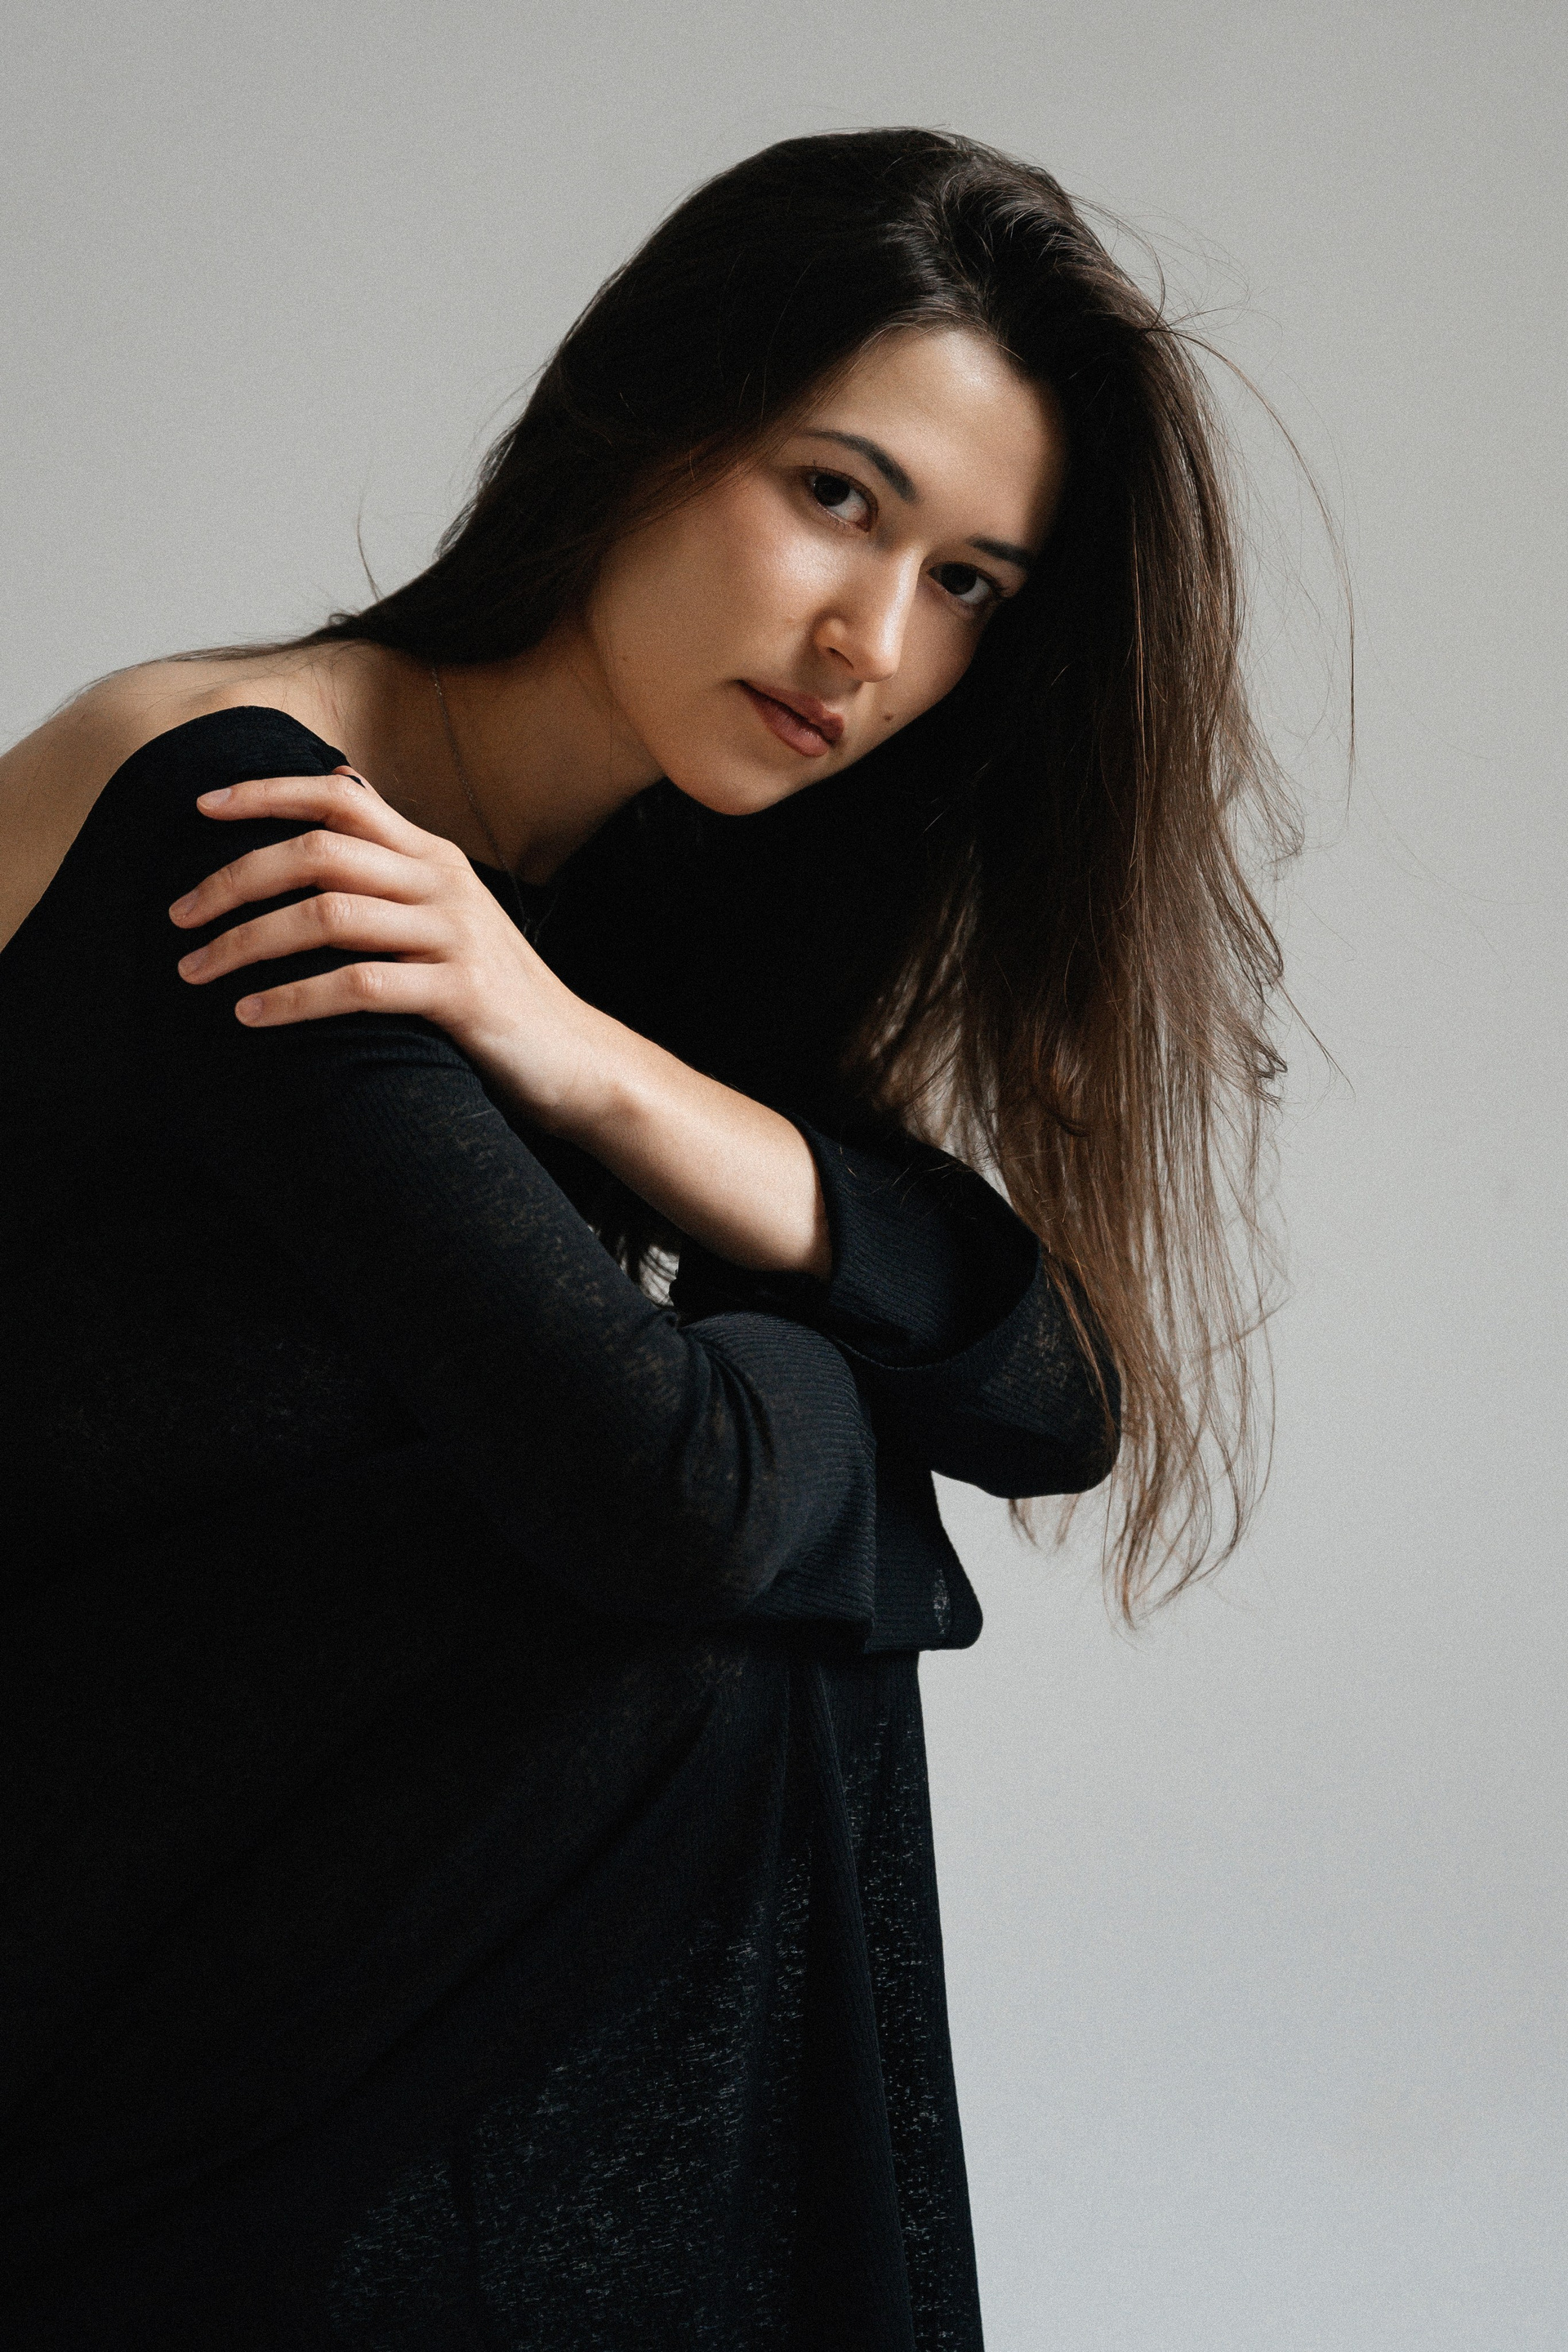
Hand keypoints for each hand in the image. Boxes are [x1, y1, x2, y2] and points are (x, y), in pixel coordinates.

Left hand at [169, 766, 616, 1132]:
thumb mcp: (446, 912)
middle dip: (233, 880)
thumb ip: (393, 862)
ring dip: (247, 942)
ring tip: (197, 972)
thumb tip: (337, 790)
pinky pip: (358, 986)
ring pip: (327, 915)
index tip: (199, 806)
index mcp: (432, 856)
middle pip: (316, 852)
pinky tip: (252, 1016)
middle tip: (178, 917)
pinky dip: (294, 999)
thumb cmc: (493, 991)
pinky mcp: (461, 994)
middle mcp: (442, 882)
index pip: (338, 797)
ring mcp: (454, 936)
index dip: (264, 793)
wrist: (577, 1059)